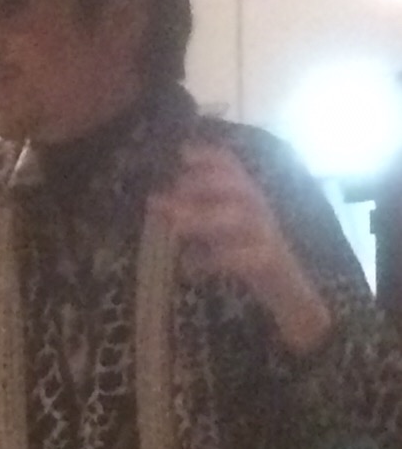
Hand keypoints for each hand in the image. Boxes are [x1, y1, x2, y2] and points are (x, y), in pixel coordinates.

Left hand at [149, 143, 331, 354]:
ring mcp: (269, 238)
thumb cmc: (250, 258)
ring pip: (241, 219)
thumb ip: (197, 216)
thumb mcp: (223, 233)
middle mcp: (262, 213)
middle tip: (170, 194)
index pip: (236, 169)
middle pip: (240, 188)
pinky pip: (245, 258)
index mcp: (251, 200)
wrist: (289, 295)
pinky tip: (191, 266)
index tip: (183, 153)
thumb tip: (158, 203)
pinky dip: (216, 260)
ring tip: (174, 227)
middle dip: (204, 186)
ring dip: (204, 219)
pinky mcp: (270, 265)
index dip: (212, 157)